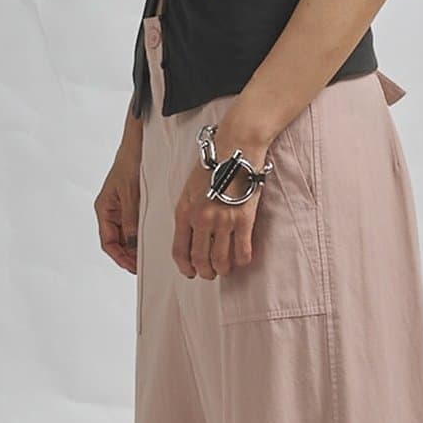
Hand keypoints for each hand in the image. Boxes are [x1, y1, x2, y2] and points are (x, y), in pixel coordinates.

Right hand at [95, 144, 141, 275]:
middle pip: (117, 241)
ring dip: (135, 245)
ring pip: (127, 234)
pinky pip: (135, 224)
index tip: (132, 266)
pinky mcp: (132, 203)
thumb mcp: (131, 195)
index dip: (119, 257)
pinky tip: (152, 238)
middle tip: (143, 266)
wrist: (137, 143)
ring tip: (148, 255)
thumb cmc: (129, 162)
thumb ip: (131, 221)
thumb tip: (133, 245)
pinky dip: (141, 233)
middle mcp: (111, 210)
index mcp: (104, 209)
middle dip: (128, 255)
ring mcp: (121, 207)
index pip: (108, 242)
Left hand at [172, 123, 274, 281]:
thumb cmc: (214, 164)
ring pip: (220, 260)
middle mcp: (201, 219)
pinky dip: (242, 260)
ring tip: (226, 269)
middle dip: (205, 272)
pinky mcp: (244, 219)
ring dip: (223, 269)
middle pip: (199, 259)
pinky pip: (242, 250)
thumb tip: (191, 234)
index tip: (189, 272)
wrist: (235, 148)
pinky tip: (242, 259)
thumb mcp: (189, 188)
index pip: (179, 250)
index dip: (184, 267)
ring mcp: (223, 220)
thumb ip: (188, 212)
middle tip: (210, 274)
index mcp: (184, 211)